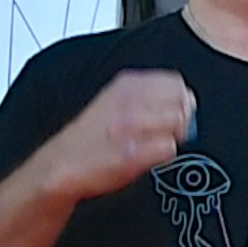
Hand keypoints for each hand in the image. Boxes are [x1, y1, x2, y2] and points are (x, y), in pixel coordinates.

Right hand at [50, 70, 196, 201]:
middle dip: (182, 119)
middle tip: (166, 131)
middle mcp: (130, 101)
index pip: (176, 82)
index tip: (173, 111)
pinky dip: (163, 156)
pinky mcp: (136, 151)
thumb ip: (147, 95)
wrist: (63, 165)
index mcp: (126, 84)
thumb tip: (184, 99)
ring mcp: (133, 125)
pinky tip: (146, 156)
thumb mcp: (115, 100)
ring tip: (152, 144)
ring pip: (180, 125)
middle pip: (183, 103)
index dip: (180, 99)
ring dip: (173, 137)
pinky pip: (170, 149)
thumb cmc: (91, 137)